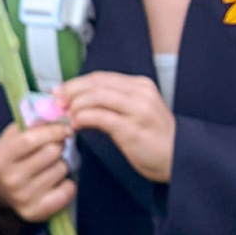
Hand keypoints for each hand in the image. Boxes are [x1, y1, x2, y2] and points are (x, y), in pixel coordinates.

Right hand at [0, 121, 74, 223]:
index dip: (53, 130)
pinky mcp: (36, 212)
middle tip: (55, 149)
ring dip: (63, 164)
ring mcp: (22, 198)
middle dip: (58, 147)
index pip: (32, 139)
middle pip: (52, 153)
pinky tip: (57, 182)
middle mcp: (10, 179)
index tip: (65, 128)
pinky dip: (68, 184)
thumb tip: (56, 111)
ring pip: (62, 169)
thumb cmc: (12, 156)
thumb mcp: (13, 137)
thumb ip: (31, 123)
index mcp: (1, 157)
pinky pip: (67, 191)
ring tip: (51, 166)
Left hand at [59, 72, 175, 182]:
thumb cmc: (153, 137)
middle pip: (96, 84)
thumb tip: (78, 101)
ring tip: (66, 115)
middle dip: (71, 91)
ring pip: (97, 97)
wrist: (179, 157)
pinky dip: (83, 118)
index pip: (101, 77)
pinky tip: (76, 124)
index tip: (59, 91)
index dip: (76, 82)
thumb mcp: (136, 112)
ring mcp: (138, 110)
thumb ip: (113, 104)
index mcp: (141, 86)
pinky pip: (101, 117)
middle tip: (56, 102)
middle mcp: (141, 94)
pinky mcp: (132, 129)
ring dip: (75, 105)